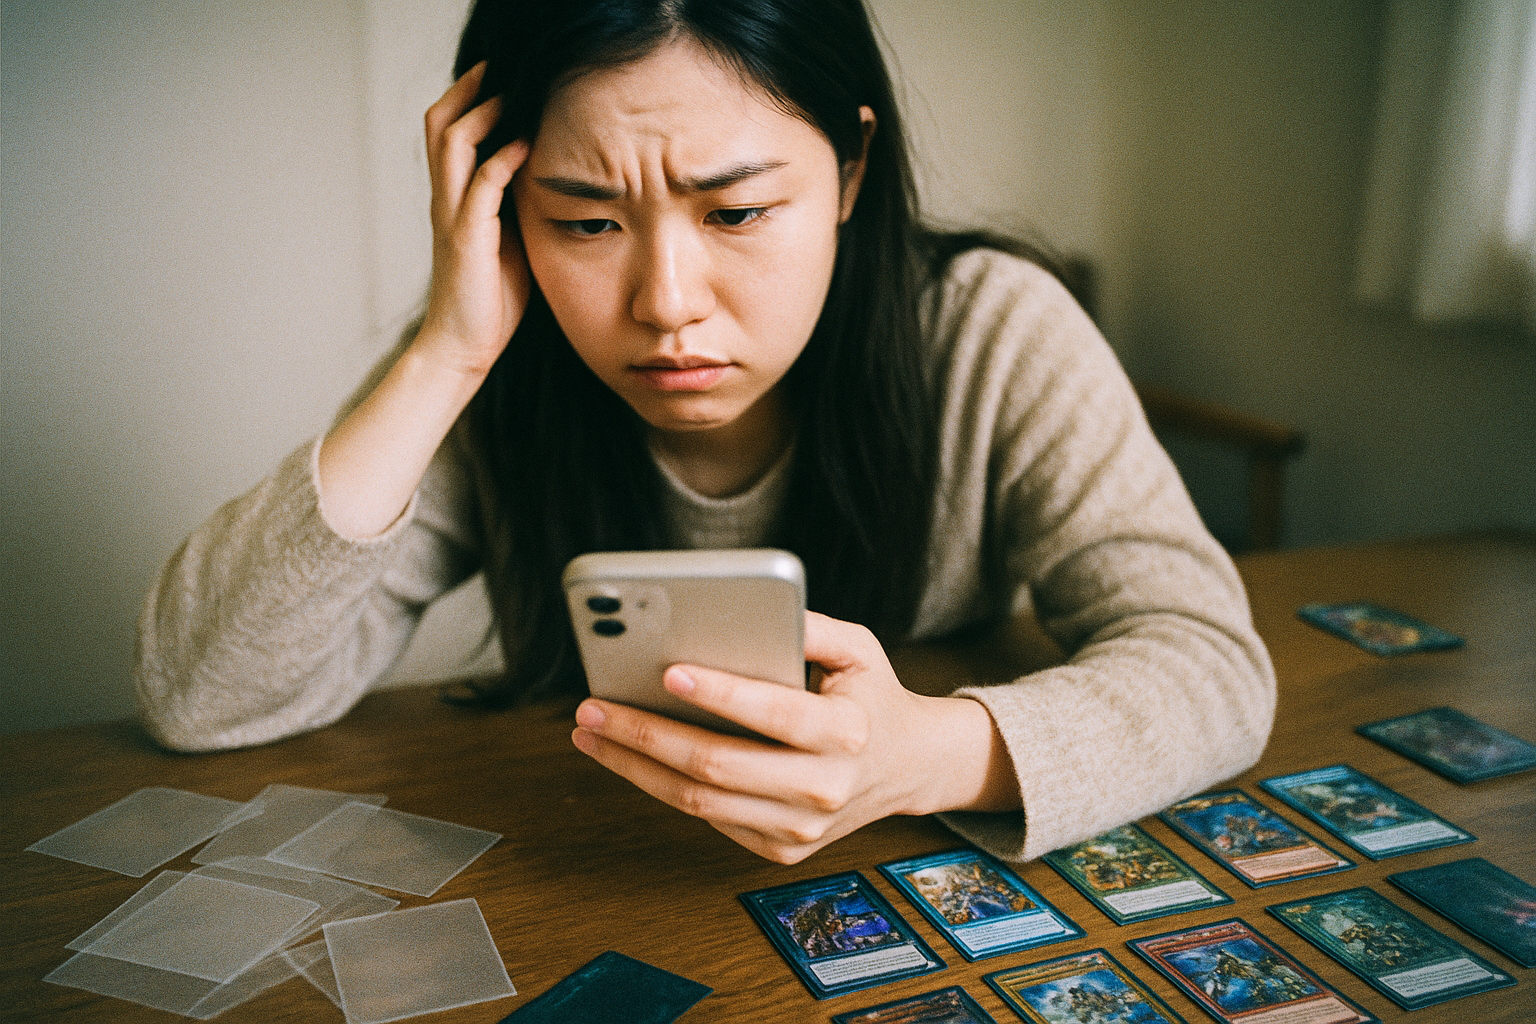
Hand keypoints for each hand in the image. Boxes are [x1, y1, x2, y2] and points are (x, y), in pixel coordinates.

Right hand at [416, 61, 530, 377]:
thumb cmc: (490, 302)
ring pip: (451, 142)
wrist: (463, 347)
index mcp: (455, 200)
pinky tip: (526, 144)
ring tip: (510, 94)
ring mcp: (453, 216)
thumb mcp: (510, 245)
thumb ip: (518, 212)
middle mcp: (447, 200)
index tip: (500, 81)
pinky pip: (482, 184)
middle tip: (498, 70)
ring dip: (483, 113)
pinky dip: (502, 158)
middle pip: (439, 124)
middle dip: (467, 91)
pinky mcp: (466, 237)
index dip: (467, 101)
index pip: (448, 134)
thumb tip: (552, 186)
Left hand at [570, 611, 1019, 863]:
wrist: (909, 766)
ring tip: (591, 732)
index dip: (720, 693)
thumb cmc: (870, 696)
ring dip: (635, 766)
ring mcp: (802, 827)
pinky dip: (661, 786)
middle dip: (645, 735)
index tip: (668, 670)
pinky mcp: (783, 848)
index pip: (774, 714)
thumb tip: (744, 607)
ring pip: (700, 801)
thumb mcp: (858, 648)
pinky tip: (629, 755)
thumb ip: (808, 625)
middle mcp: (825, 787)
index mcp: (847, 732)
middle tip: (594, 707)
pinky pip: (709, 817)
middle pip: (717, 765)